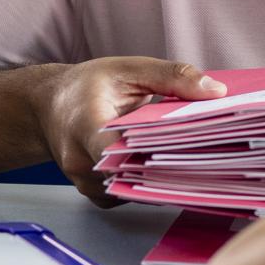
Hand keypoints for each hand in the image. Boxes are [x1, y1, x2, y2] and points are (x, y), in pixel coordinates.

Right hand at [35, 56, 224, 206]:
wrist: (48, 107)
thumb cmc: (86, 86)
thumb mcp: (128, 69)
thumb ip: (172, 77)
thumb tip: (215, 92)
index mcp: (86, 125)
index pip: (121, 152)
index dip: (156, 154)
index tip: (189, 148)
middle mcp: (81, 160)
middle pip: (133, 174)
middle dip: (170, 165)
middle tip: (205, 153)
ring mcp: (85, 181)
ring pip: (132, 189)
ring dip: (159, 175)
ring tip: (187, 156)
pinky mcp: (95, 192)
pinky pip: (126, 195)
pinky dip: (146, 183)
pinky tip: (164, 166)